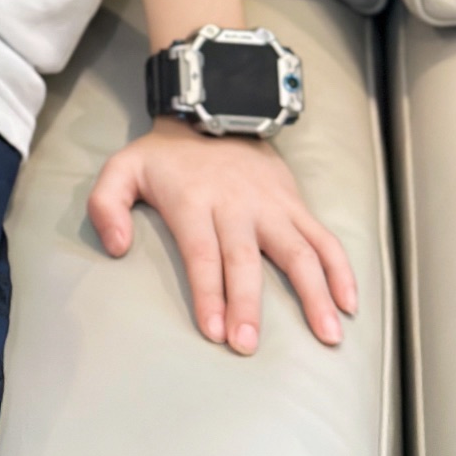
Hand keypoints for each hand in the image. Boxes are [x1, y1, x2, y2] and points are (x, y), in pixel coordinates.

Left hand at [86, 119, 357, 354]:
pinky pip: (323, 238)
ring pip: (298, 251)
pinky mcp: (294, 205)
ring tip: (327, 336)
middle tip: (247, 345)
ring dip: (314, 294)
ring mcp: (271, 205)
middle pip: (244, 258)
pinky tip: (349, 304)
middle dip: (247, 304)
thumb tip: (117, 247)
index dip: (208, 291)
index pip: (201, 252)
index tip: (213, 330)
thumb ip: (106, 205)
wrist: (213, 110)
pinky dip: (341, 270)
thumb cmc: (166, 156)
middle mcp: (236, 205)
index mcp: (193, 201)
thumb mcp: (122, 168)